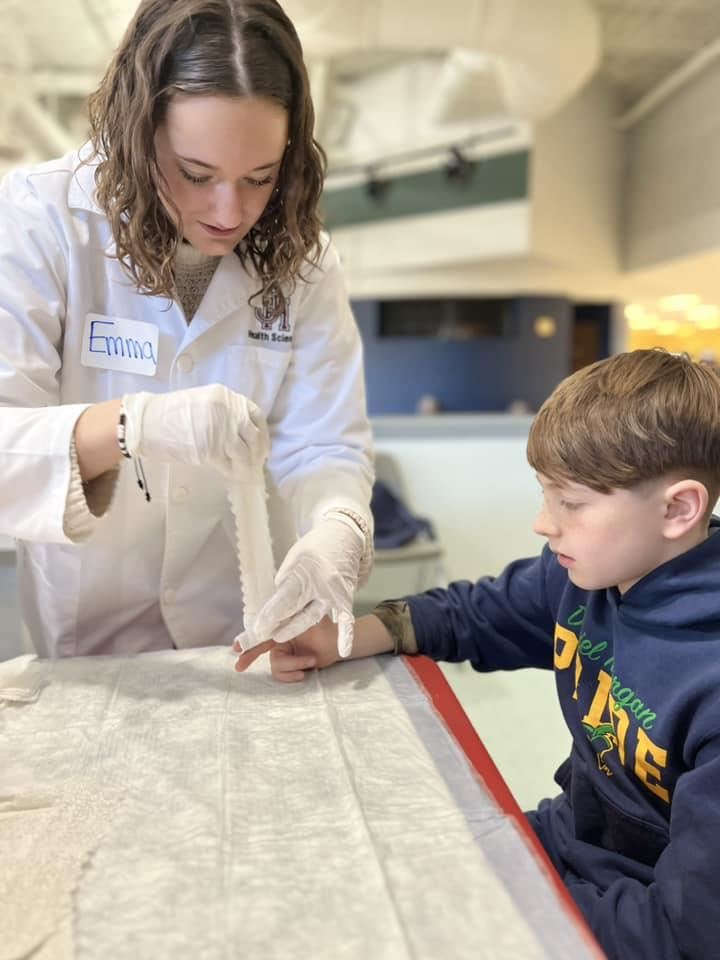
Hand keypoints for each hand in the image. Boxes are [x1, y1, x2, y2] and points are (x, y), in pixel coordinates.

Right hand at [122, 383, 268, 474]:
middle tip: (256, 464)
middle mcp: (226, 410)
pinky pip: (228, 464)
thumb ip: (224, 415)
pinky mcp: (210, 448)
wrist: (145, 422)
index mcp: (225, 396)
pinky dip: (232, 472)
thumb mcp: (202, 404)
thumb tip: (242, 436)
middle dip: (257, 453)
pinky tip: (232, 476)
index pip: (255, 414)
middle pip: (253, 435)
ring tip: (244, 474)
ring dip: (246, 466)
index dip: (262, 433)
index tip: (262, 446)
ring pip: (244, 452)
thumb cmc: (169, 415)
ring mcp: (219, 429)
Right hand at [234, 616, 339, 681]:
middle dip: (249, 656)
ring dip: (294, 665)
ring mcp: (281, 652)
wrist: (336, 643)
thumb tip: (279, 634)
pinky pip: (281, 675)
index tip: (236, 647)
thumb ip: (296, 624)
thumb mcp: (312, 621)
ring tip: (312, 662)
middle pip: (258, 647)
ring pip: (275, 665)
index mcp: (281, 624)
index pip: (262, 631)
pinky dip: (293, 675)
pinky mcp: (288, 666)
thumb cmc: (325, 628)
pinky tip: (304, 673)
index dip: (248, 639)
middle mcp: (277, 637)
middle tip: (240, 666)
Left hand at [247, 515, 365, 655]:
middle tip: (260, 635)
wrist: (344, 535)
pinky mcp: (346, 596)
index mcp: (304, 571)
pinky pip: (347, 618)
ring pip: (313, 616)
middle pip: (295, 610)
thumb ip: (286, 581)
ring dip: (295, 628)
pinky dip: (346, 634)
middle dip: (277, 624)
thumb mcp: (294, 557)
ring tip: (278, 638)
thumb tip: (277, 602)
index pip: (284, 598)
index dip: (270, 614)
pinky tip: (343, 650)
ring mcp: (334, 591)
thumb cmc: (316, 545)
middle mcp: (320, 584)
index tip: (258, 628)